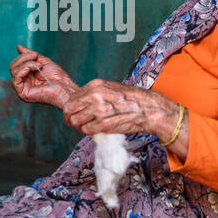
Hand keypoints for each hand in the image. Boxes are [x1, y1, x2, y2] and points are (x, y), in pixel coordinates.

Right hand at [10, 45, 77, 107]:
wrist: (65, 87)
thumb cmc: (57, 77)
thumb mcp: (42, 61)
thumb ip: (29, 55)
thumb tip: (18, 47)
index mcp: (26, 77)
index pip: (16, 64)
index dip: (24, 56)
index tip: (36, 55)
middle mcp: (23, 83)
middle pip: (13, 66)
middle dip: (24, 58)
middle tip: (37, 58)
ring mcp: (22, 89)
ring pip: (14, 71)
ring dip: (27, 64)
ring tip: (39, 66)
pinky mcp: (23, 94)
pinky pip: (15, 80)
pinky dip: (23, 71)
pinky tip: (32, 70)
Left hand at [61, 80, 179, 138]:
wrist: (147, 109)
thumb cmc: (131, 99)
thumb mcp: (110, 88)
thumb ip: (94, 94)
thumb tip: (80, 103)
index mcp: (95, 86)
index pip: (71, 99)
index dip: (70, 109)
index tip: (74, 114)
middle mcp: (95, 96)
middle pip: (69, 110)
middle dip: (70, 118)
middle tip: (76, 123)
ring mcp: (99, 110)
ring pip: (75, 121)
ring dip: (79, 126)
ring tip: (87, 127)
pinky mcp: (104, 124)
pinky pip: (86, 130)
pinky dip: (88, 132)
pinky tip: (95, 130)